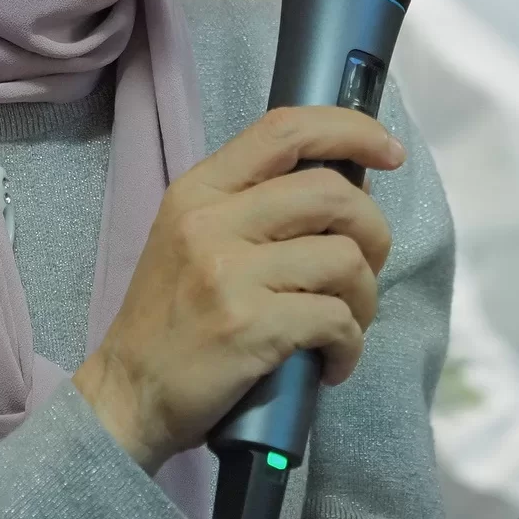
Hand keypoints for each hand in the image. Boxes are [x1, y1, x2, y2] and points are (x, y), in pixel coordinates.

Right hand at [71, 106, 404, 472]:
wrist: (129, 391)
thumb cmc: (171, 314)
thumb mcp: (193, 236)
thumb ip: (256, 203)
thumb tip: (348, 182)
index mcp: (200, 189)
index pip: (284, 128)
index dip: (350, 129)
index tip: (389, 151)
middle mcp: (211, 221)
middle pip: (331, 192)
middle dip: (374, 230)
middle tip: (366, 266)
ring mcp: (229, 274)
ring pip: (345, 258)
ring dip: (366, 297)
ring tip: (346, 322)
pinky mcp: (250, 328)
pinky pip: (337, 320)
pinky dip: (350, 345)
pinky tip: (331, 361)